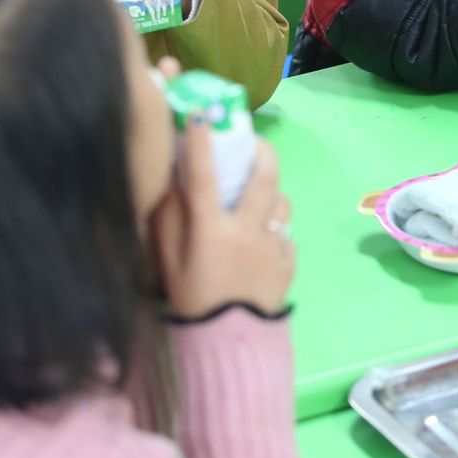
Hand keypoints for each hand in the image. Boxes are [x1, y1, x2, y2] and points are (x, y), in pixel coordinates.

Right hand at [152, 124, 294, 318]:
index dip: (200, 142)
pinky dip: (275, 230)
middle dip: (261, 150)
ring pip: (281, 201)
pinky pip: (286, 233)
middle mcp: (247, 232)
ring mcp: (273, 246)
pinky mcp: (289, 261)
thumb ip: (168, 220)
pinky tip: (261, 239)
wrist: (228, 343)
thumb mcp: (168, 262)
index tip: (202, 115)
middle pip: (264, 177)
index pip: (203, 176)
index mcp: (211, 231)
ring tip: (257, 198)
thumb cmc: (191, 299)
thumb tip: (172, 181)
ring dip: (271, 193)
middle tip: (254, 142)